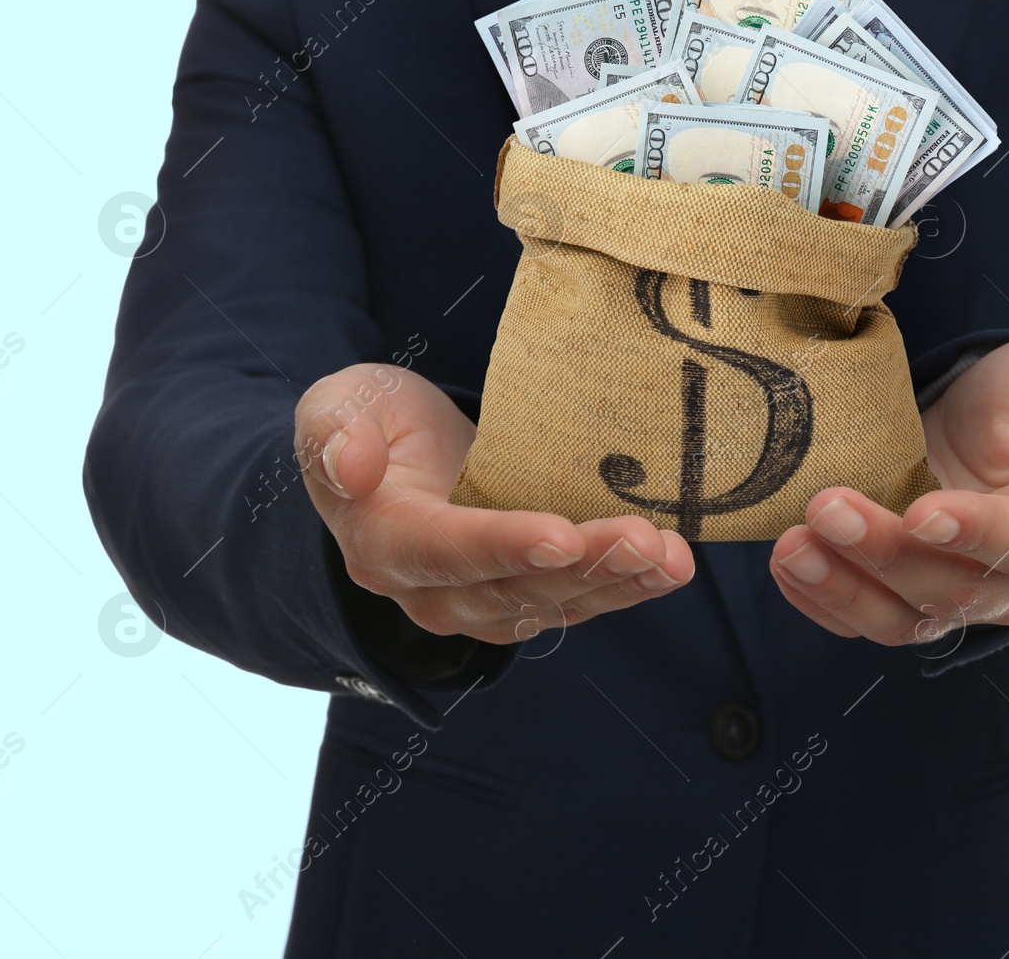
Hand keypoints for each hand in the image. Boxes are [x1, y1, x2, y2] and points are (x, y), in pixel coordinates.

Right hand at [294, 364, 694, 644]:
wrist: (392, 458)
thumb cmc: (370, 424)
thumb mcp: (339, 405)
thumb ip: (336, 431)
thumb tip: (352, 466)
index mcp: (383, 542)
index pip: (444, 552)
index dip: (504, 546)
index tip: (562, 536)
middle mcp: (432, 592)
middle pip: (514, 587)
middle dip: (586, 567)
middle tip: (646, 540)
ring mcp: (480, 604)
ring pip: (554, 603)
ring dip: (619, 584)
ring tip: (672, 559)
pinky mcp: (522, 599)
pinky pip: (577, 602)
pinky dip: (626, 587)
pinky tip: (670, 567)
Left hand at [768, 338, 1008, 645]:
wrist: (984, 421)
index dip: (972, 532)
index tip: (922, 512)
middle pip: (948, 589)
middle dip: (884, 552)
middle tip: (827, 506)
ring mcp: (951, 599)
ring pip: (899, 619)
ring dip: (841, 588)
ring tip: (792, 548)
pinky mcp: (900, 598)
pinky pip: (858, 619)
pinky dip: (818, 600)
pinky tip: (787, 565)